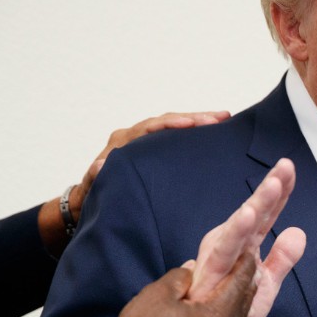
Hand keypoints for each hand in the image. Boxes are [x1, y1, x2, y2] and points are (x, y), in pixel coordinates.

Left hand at [70, 111, 232, 220]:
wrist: (93, 199)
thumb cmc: (94, 194)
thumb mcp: (93, 187)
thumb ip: (96, 176)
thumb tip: (101, 164)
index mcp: (122, 141)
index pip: (151, 127)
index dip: (172, 124)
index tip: (191, 123)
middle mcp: (134, 135)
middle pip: (168, 121)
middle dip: (195, 117)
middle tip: (220, 117)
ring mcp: (145, 140)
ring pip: (174, 125)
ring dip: (197, 121)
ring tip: (223, 118)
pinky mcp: (153, 148)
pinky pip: (174, 135)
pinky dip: (191, 131)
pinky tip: (210, 130)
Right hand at [87, 255, 257, 316]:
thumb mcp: (155, 295)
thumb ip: (180, 278)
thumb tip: (194, 269)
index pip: (239, 284)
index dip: (246, 265)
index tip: (251, 250)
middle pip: (245, 304)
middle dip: (247, 282)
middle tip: (249, 265)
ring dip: (244, 305)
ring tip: (242, 289)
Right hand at [187, 158, 305, 316]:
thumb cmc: (224, 314)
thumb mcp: (264, 285)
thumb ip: (281, 260)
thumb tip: (298, 231)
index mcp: (242, 246)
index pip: (265, 216)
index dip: (279, 193)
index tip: (291, 168)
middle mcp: (228, 248)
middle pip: (252, 215)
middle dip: (268, 190)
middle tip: (285, 166)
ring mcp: (216, 261)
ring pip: (237, 231)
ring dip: (254, 208)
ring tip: (271, 188)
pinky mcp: (207, 276)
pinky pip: (223, 254)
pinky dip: (235, 233)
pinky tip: (247, 216)